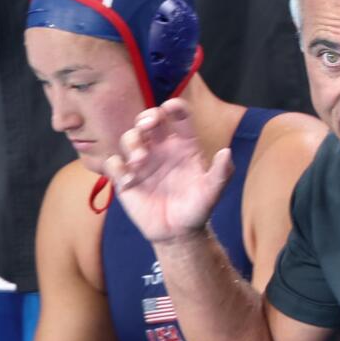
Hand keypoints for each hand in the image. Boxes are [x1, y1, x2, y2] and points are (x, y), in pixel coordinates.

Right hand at [107, 99, 233, 244]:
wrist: (178, 233)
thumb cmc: (197, 208)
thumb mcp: (212, 192)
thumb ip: (222, 173)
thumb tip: (226, 152)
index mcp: (183, 144)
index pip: (178, 115)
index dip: (174, 107)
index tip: (170, 109)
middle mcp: (161, 148)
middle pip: (148, 120)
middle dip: (146, 117)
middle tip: (148, 126)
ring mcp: (142, 162)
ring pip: (129, 137)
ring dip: (132, 142)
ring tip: (140, 160)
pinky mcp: (126, 178)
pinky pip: (113, 163)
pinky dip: (117, 167)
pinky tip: (128, 181)